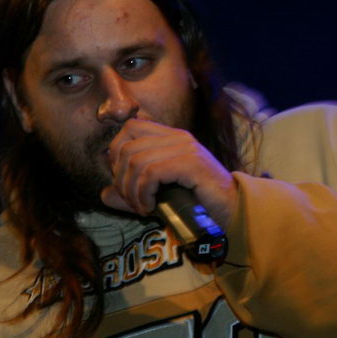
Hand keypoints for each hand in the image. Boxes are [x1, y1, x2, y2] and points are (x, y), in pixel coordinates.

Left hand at [100, 118, 236, 228]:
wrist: (231, 209)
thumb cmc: (197, 201)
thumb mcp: (159, 194)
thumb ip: (132, 193)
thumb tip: (105, 195)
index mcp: (170, 136)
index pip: (129, 128)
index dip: (116, 153)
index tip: (124, 181)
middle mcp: (177, 137)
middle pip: (127, 147)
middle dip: (122, 179)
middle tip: (133, 202)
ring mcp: (185, 148)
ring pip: (136, 161)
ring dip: (132, 191)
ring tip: (143, 208)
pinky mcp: (191, 164)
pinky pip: (152, 173)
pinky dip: (144, 193)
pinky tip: (151, 207)